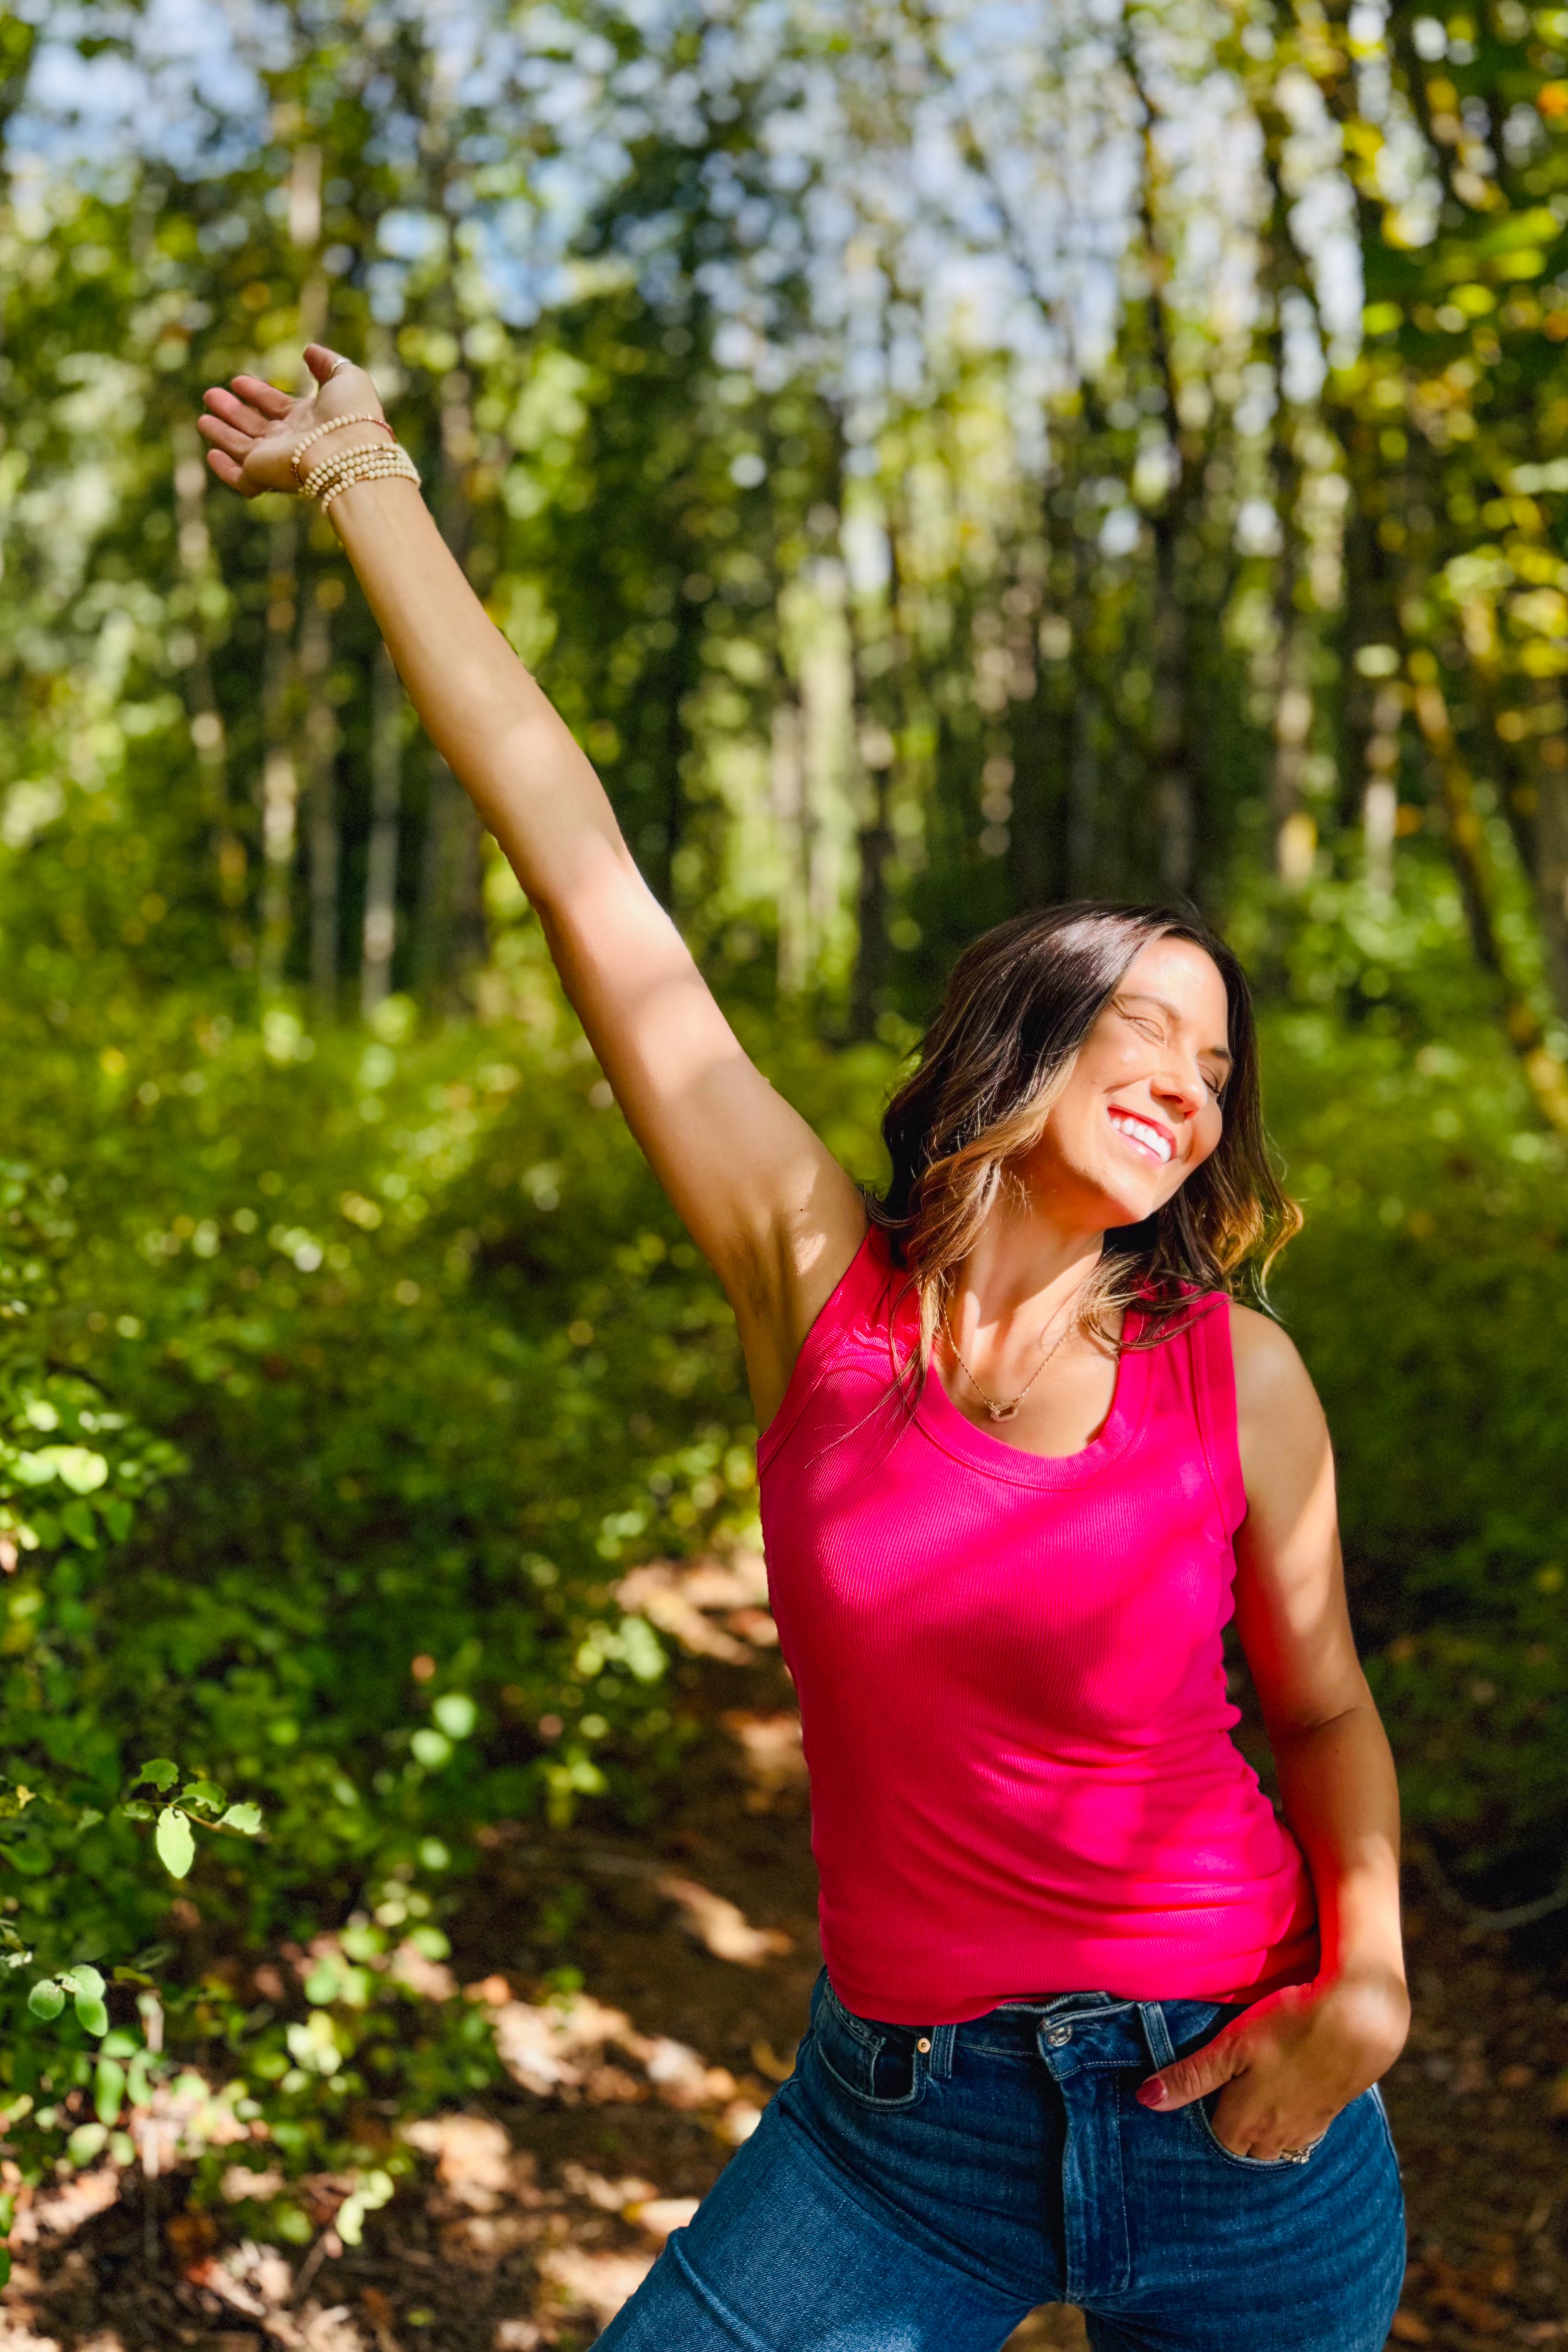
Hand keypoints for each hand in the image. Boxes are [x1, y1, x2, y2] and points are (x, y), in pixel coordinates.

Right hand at [198, 344, 385, 497]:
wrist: (349, 451)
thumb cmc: (353, 415)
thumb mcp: (347, 378)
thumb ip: (328, 362)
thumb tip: (309, 351)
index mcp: (310, 421)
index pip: (277, 407)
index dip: (257, 393)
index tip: (238, 381)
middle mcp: (291, 442)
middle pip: (256, 427)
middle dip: (233, 411)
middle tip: (211, 394)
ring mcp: (277, 460)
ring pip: (242, 448)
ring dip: (222, 432)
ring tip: (203, 418)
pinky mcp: (264, 474)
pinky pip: (240, 478)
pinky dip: (224, 469)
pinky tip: (211, 454)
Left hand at [1135, 1967, 1409, 2158]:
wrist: (1358, 2022)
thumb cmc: (1288, 2028)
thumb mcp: (1231, 2047)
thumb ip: (1191, 2076)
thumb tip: (1145, 2099)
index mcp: (1246, 2122)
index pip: (1213, 2145)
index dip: (1199, 2132)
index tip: (1188, 2119)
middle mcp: (1276, 2135)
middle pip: (1243, 2153)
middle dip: (1228, 2143)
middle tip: (1214, 2118)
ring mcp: (1306, 2127)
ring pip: (1274, 2150)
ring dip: (1258, 2140)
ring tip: (1245, 2120)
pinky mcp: (1330, 2113)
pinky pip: (1302, 2137)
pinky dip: (1288, 2132)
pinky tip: (1286, 2113)